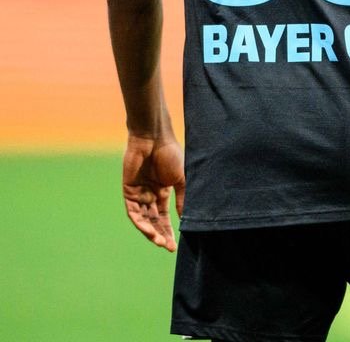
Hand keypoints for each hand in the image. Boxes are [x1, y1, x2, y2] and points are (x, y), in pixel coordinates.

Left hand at [122, 134, 184, 251]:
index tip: (174, 246)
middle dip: (160, 235)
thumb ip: (182, 199)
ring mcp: (138, 194)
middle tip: (167, 247)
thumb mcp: (181, 179)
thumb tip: (185, 218)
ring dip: (150, 231)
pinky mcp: (128, 191)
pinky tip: (149, 229)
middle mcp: (149, 195)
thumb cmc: (170, 154)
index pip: (164, 217)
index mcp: (163, 192)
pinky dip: (140, 222)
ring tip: (158, 241)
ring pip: (143, 219)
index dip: (169, 231)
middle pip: (153, 221)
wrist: (154, 139)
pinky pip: (133, 212)